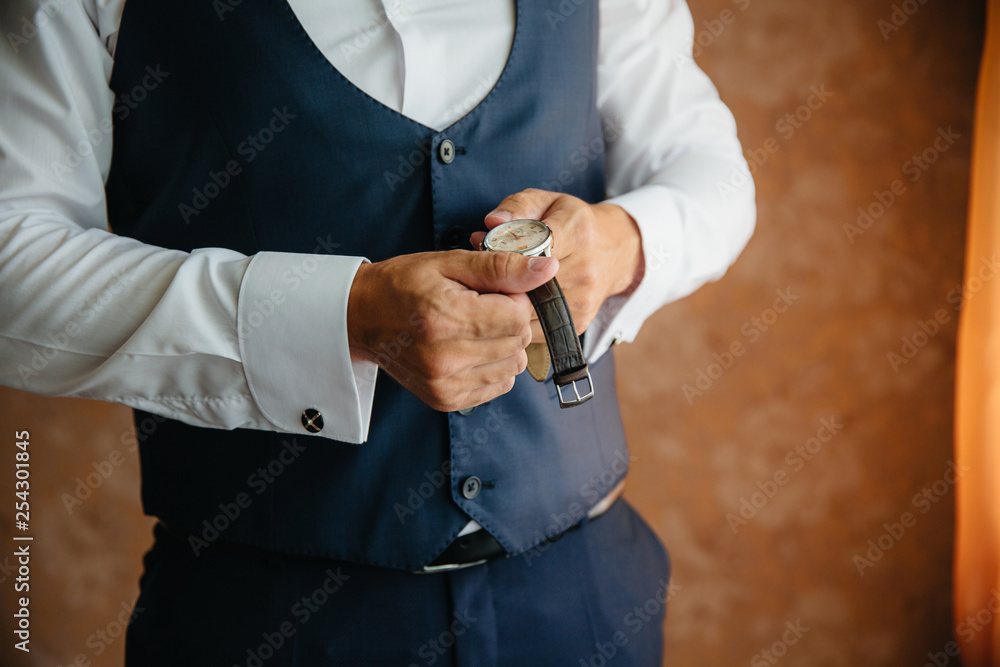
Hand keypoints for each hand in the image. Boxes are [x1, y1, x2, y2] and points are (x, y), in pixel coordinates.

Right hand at [346, 250, 558, 411]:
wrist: (361, 319)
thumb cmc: (403, 284)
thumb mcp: (448, 263)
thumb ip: (500, 266)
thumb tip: (549, 269)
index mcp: (445, 318)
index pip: (518, 315)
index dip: (516, 298)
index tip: (496, 290)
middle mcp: (445, 358)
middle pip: (518, 341)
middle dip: (511, 320)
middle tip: (482, 306)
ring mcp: (445, 385)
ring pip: (513, 365)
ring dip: (505, 344)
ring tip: (473, 327)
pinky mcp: (445, 400)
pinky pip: (499, 385)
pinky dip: (494, 365)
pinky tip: (470, 348)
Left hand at [470, 189, 642, 342]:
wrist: (614, 251)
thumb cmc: (572, 223)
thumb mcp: (547, 202)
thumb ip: (517, 207)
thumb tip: (492, 222)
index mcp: (577, 232)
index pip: (532, 248)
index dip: (503, 253)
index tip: (485, 251)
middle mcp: (585, 269)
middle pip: (528, 285)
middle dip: (500, 281)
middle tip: (481, 274)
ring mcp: (583, 300)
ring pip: (529, 312)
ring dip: (506, 305)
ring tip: (493, 290)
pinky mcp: (579, 322)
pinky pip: (537, 329)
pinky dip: (518, 321)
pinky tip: (510, 306)